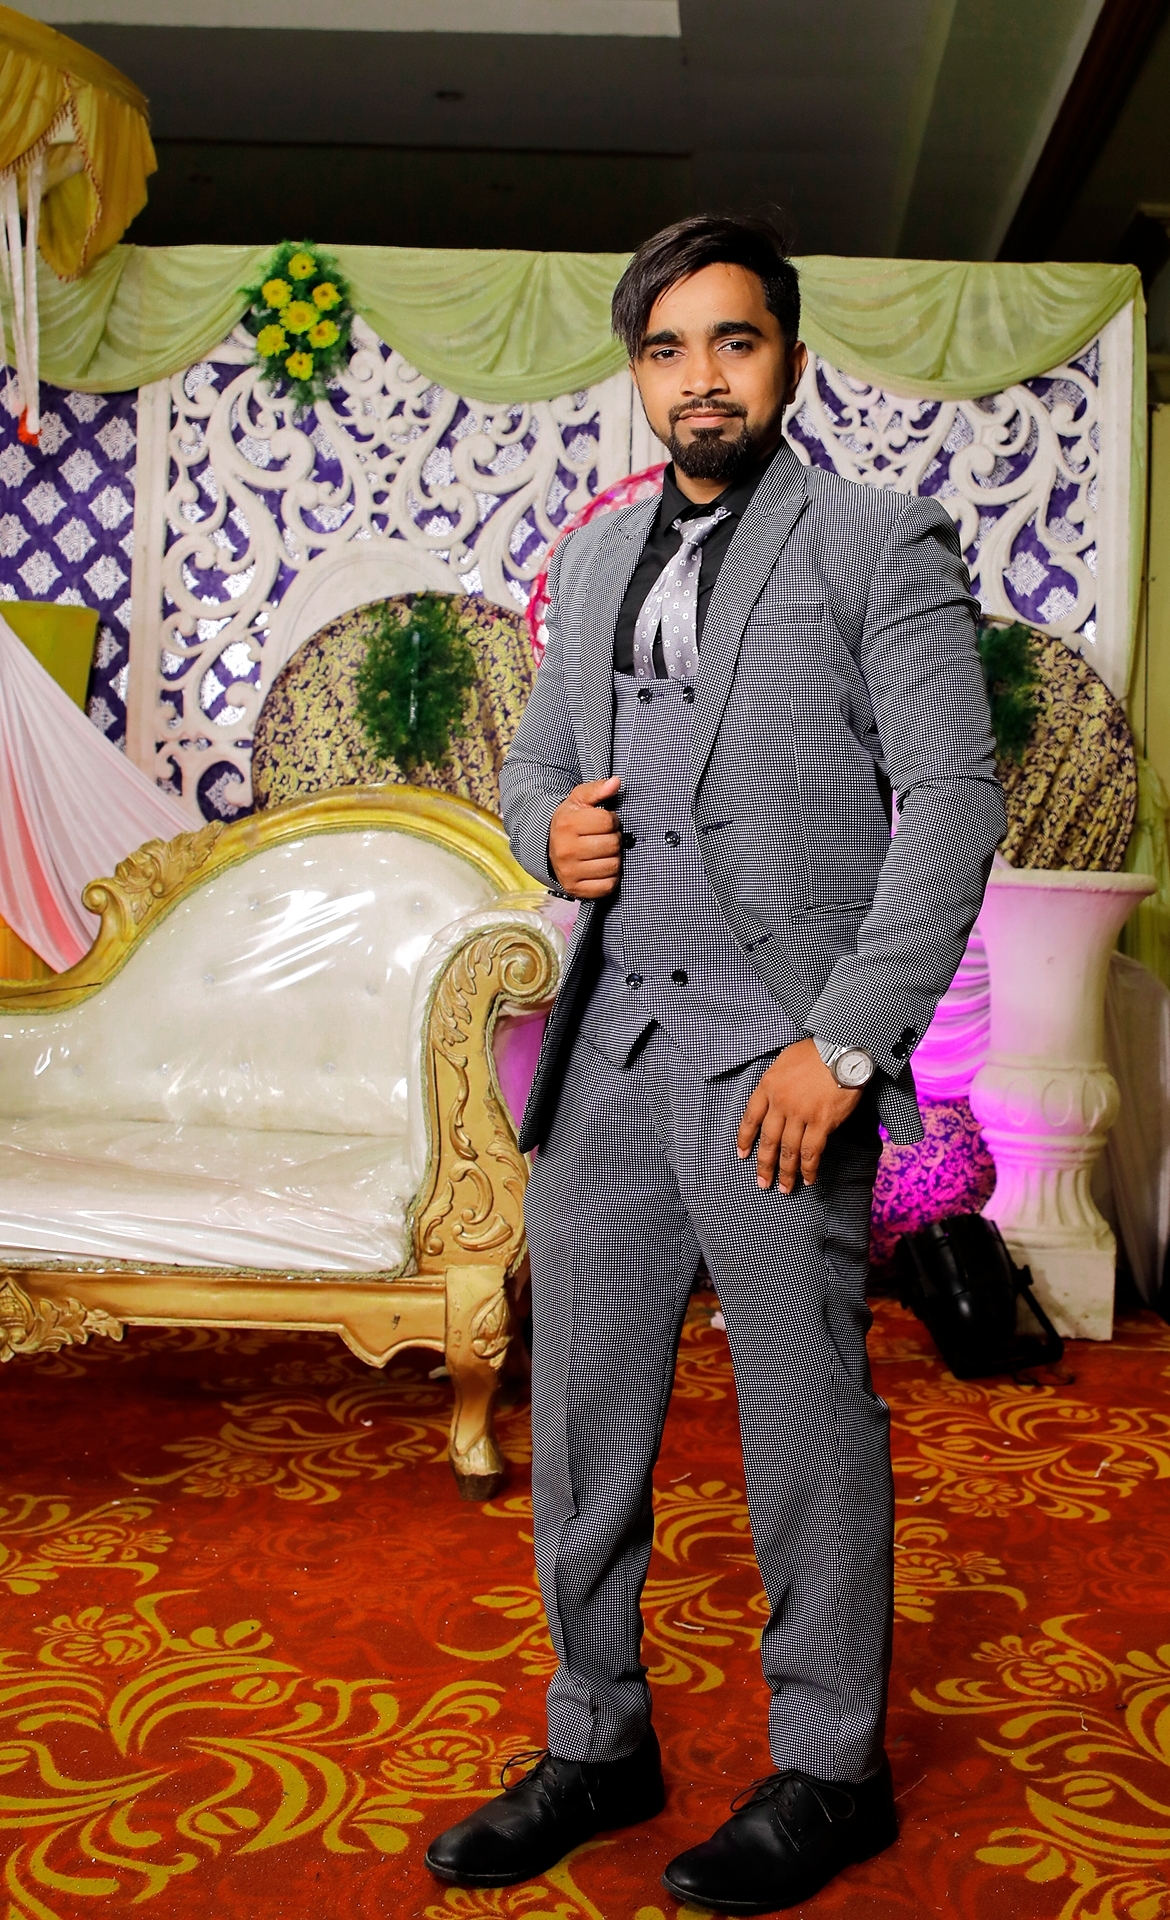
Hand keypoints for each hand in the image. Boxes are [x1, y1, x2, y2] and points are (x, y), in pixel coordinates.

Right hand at [549, 776, 622, 898]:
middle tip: (603, 838)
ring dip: (613, 859)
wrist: (547, 847)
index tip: (603, 822)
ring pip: (613, 866)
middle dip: (613, 839)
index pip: (608, 821)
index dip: (611, 820)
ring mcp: (569, 872)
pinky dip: (609, 878)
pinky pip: (607, 886)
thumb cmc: (570, 821)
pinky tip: (600, 868)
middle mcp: (565, 850)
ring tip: (602, 852)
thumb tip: (616, 782)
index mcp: (567, 825)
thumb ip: (598, 789)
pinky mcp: (575, 889)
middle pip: (613, 844)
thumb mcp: (579, 800)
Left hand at [737, 1037, 861, 1191]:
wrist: (842, 1047)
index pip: (750, 1118)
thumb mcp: (785, 1061)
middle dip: (764, 1165)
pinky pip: (812, 1151)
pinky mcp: (822, 1121)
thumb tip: (777, 1101)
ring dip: (786, 1172)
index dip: (745, 1139)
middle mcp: (780, 1102)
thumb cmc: (817, 1051)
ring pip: (789, 1150)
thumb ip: (777, 1083)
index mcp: (768, 1086)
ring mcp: (800, 1113)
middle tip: (762, 1182)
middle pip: (768, 1140)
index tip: (742, 1154)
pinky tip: (808, 1178)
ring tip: (785, 1188)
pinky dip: (809, 1168)